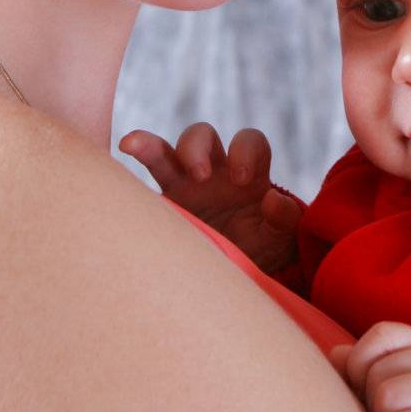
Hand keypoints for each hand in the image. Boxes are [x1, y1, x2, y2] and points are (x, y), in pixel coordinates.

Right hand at [118, 122, 303, 273]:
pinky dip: (137, 151)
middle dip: (197, 148)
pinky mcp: (165, 202)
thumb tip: (273, 200)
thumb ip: (285, 219)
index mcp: (248, 172)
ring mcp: (185, 183)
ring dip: (155, 146)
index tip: (242, 179)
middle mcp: (215, 170)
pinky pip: (147, 172)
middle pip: (203, 135)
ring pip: (169, 150)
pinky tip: (124, 144)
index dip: (245, 152)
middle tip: (201, 176)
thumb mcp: (282, 238)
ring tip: (139, 147)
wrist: (237, 276)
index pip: (250, 142)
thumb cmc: (263, 249)